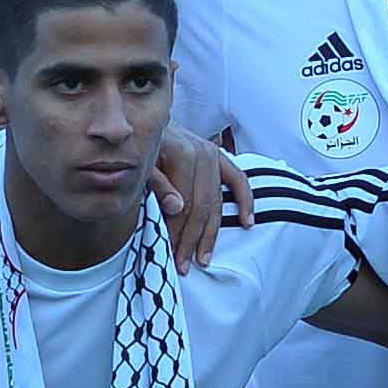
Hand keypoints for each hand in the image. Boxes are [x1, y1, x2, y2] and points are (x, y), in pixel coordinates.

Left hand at [146, 135, 253, 268]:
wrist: (145, 122)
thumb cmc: (139, 147)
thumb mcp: (141, 164)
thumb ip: (157, 184)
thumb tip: (177, 207)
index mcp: (183, 154)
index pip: (185, 204)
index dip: (178, 232)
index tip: (171, 254)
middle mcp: (203, 153)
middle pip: (202, 206)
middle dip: (192, 239)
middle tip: (185, 265)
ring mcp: (214, 155)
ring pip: (217, 201)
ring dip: (212, 232)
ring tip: (205, 257)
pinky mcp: (220, 157)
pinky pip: (238, 180)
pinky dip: (245, 201)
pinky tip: (247, 223)